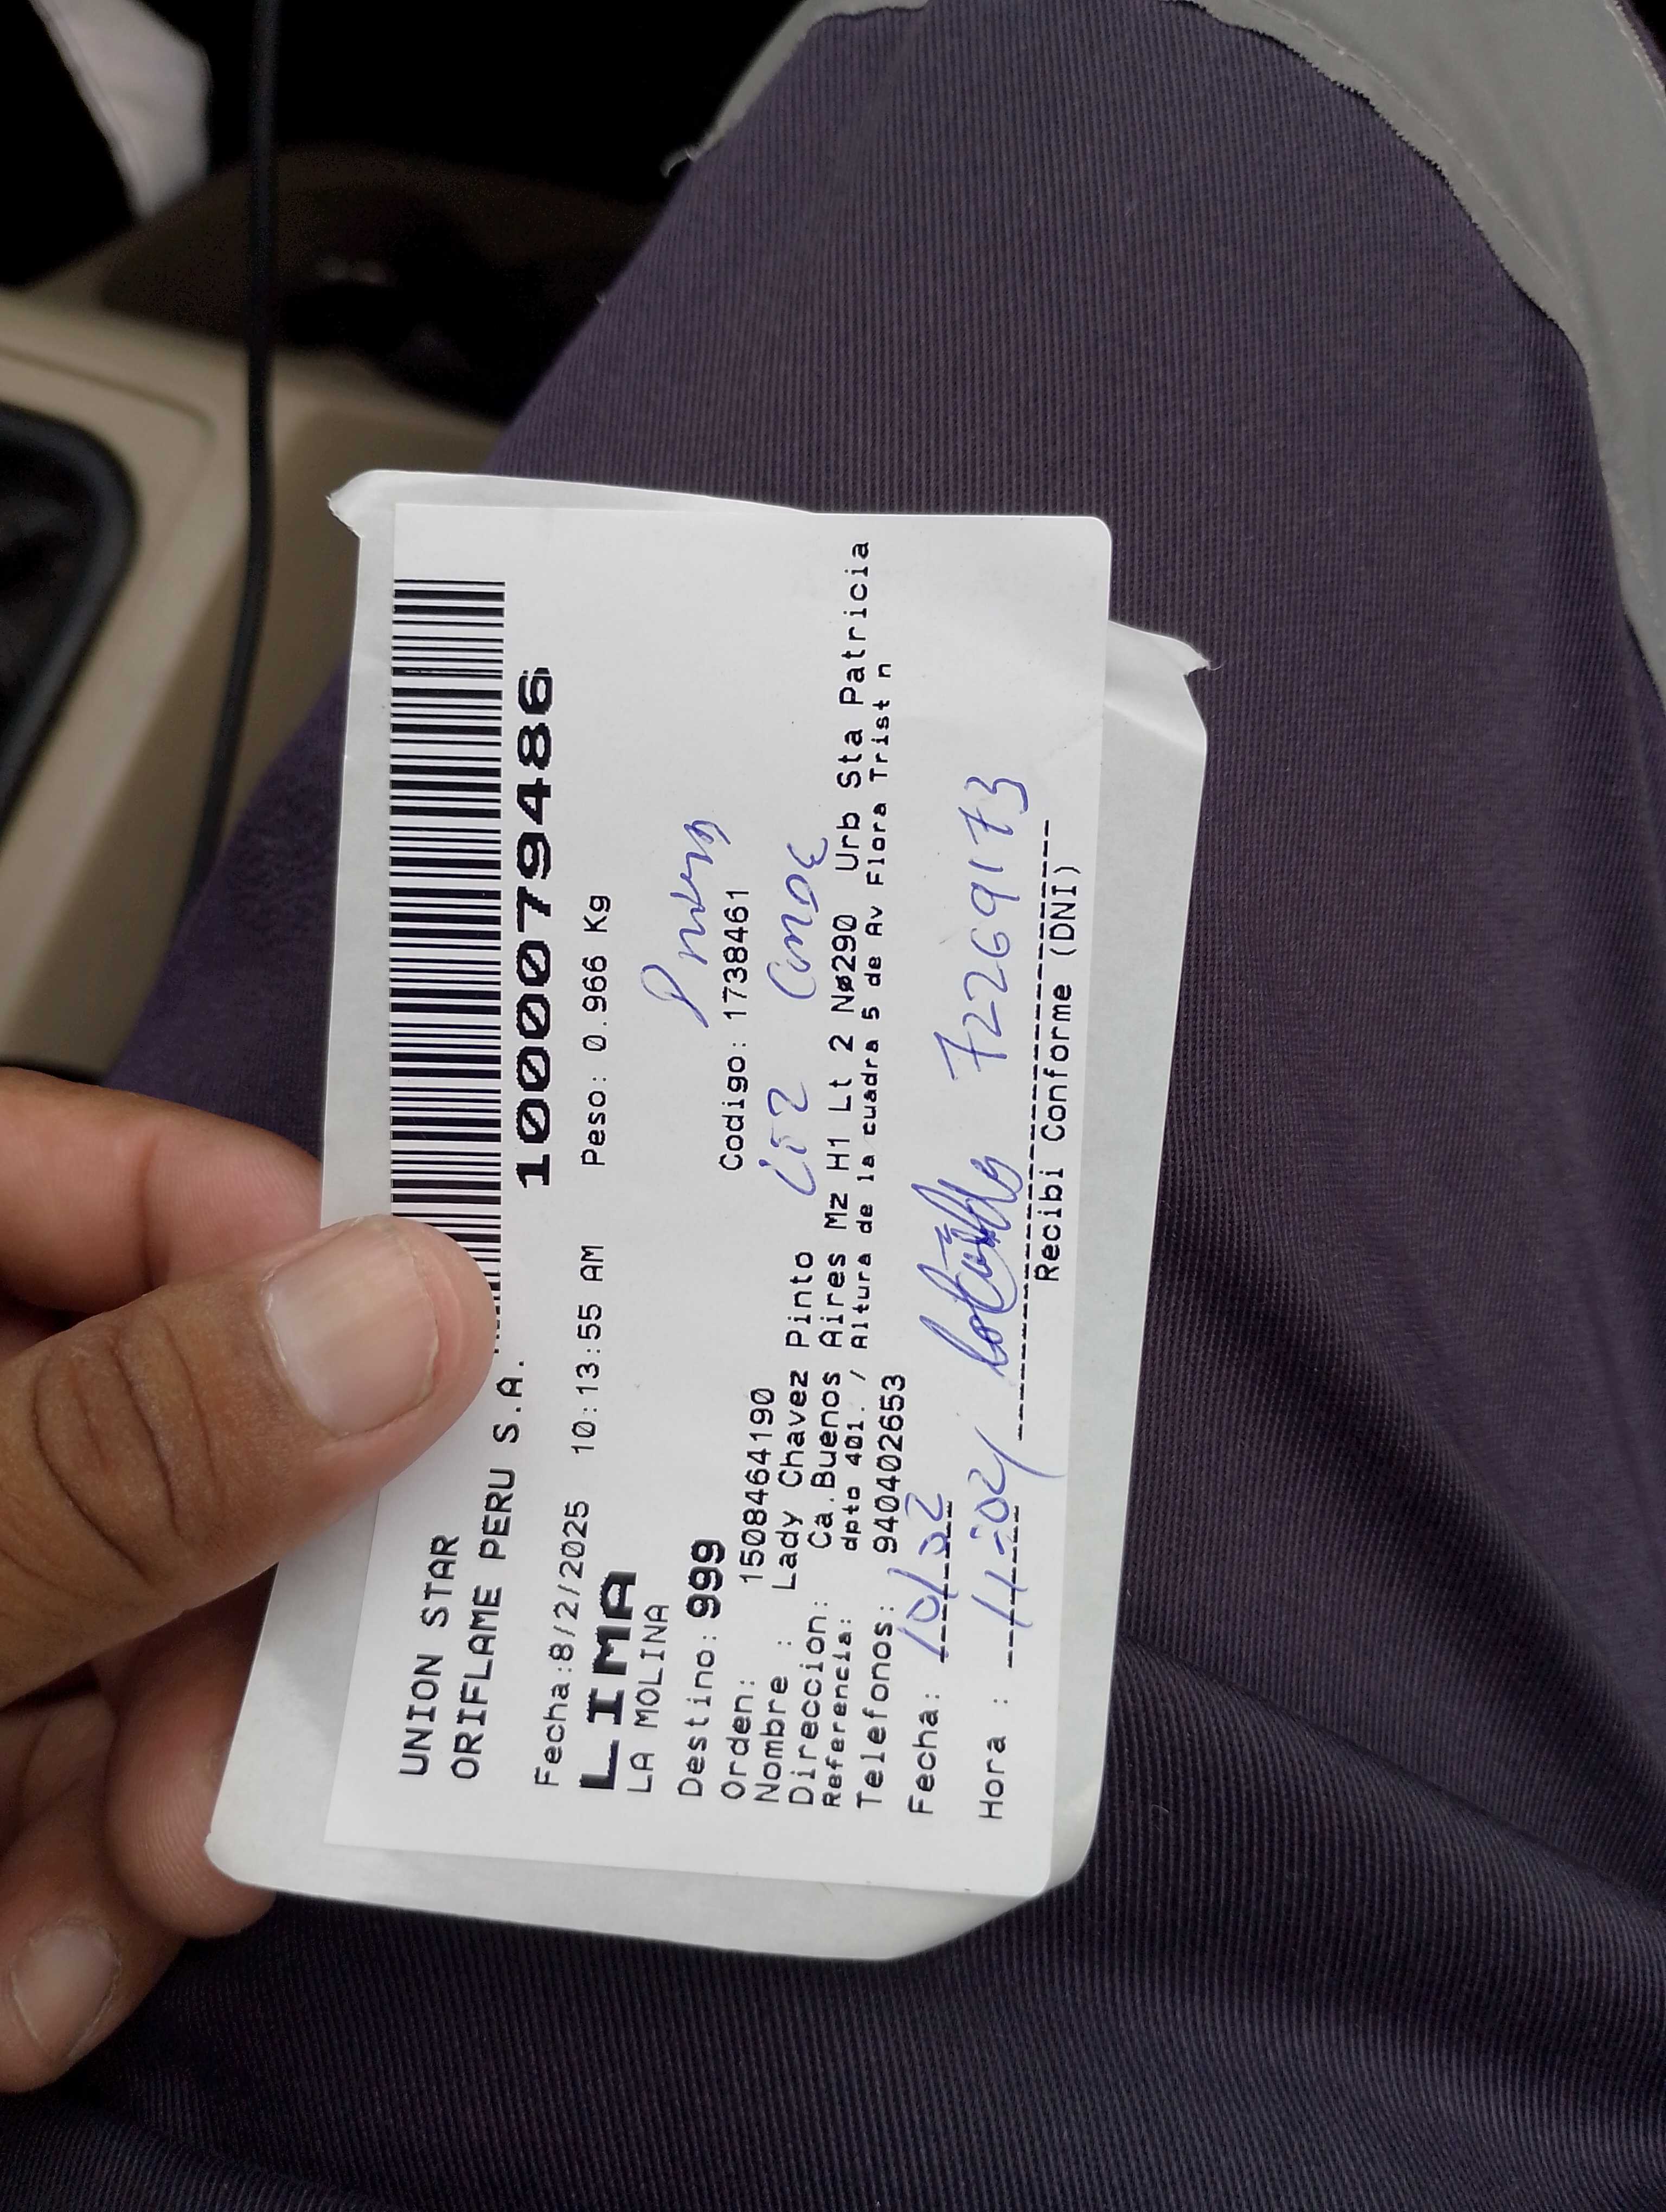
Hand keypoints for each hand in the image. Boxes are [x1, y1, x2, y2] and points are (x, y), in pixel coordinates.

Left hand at [0, 1071, 494, 2088]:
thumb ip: (127, 1449)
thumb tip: (415, 1308)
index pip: (154, 1185)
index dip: (311, 1280)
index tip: (450, 1398)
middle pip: (186, 1442)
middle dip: (236, 1636)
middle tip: (254, 1774)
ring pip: (153, 1632)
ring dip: (156, 1806)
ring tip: (115, 1922)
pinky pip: (77, 1764)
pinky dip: (64, 1891)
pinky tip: (19, 1971)